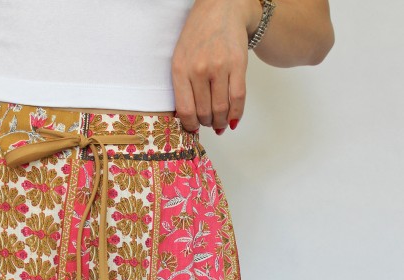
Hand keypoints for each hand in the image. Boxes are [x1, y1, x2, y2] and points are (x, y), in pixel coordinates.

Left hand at [171, 0, 261, 134]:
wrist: (221, 9)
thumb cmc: (198, 37)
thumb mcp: (180, 59)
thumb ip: (182, 87)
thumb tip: (188, 119)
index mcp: (180, 69)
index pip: (185, 110)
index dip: (190, 125)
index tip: (194, 129)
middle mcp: (199, 69)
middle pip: (204, 112)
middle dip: (207, 124)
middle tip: (209, 124)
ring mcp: (219, 67)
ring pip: (221, 109)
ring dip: (221, 122)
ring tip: (220, 123)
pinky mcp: (238, 64)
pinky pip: (238, 98)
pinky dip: (236, 114)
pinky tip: (233, 119)